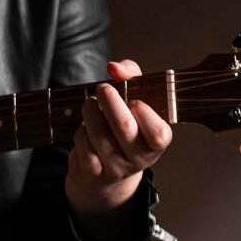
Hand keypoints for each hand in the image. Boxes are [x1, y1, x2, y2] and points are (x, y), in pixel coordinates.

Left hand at [65, 57, 170, 235]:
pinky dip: (81, 133)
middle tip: (103, 88)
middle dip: (110, 103)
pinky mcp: (94, 174)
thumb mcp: (136, 100)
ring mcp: (117, 168)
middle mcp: (140, 158)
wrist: (106, 168)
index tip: (134, 100)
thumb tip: (114, 67)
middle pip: (124, 128)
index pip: (159, 133)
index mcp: (158, 142)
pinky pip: (84, 149)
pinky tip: (84, 127)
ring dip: (91, 114)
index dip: (145, 114)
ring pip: (100, 137)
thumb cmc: (126, 125)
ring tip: (90, 103)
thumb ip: (131, 77)